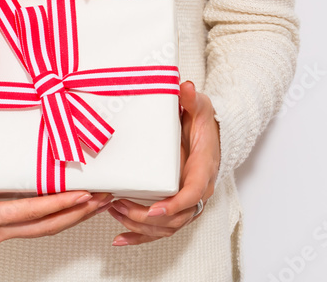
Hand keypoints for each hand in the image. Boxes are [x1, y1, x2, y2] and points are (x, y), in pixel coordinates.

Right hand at [0, 179, 113, 258]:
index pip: (30, 213)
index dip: (57, 205)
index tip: (80, 195)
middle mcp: (0, 228)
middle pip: (48, 225)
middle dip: (78, 213)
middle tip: (104, 198)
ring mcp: (4, 229)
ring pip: (47, 226)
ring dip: (74, 215)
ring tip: (98, 201)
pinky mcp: (3, 225)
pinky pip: (38, 223)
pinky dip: (59, 215)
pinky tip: (71, 204)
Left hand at [108, 80, 220, 247]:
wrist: (213, 134)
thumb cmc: (204, 122)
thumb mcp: (200, 107)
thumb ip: (192, 99)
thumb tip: (186, 87)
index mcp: (203, 169)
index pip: (192, 194)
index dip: (174, 205)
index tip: (155, 209)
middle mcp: (198, 191)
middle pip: (175, 218)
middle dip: (146, 218)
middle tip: (119, 205)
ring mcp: (188, 203)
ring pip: (166, 228)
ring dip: (139, 227)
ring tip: (113, 212)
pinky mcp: (177, 207)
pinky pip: (160, 229)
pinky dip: (140, 237)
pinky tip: (120, 239)